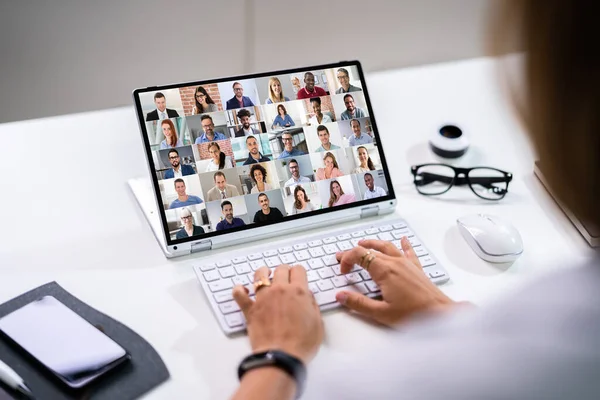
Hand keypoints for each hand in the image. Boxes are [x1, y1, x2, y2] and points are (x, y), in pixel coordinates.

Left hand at [233, 265, 322, 363]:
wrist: (281, 356)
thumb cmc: (301, 344)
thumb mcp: (317, 323)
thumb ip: (312, 305)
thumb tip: (307, 297)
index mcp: (299, 292)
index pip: (298, 270)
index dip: (299, 272)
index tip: (298, 275)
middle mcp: (280, 290)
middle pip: (281, 269)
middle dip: (284, 270)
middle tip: (285, 275)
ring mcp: (263, 298)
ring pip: (260, 275)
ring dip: (263, 273)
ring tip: (265, 275)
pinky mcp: (250, 309)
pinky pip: (239, 294)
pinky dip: (239, 290)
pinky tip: (242, 290)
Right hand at [335, 237, 454, 325]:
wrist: (440, 314)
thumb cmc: (414, 314)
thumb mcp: (381, 313)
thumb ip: (358, 304)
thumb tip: (341, 296)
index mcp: (384, 271)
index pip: (359, 255)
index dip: (347, 260)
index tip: (343, 271)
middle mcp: (395, 263)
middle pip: (370, 249)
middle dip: (354, 252)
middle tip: (343, 256)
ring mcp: (407, 264)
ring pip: (387, 246)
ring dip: (373, 243)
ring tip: (364, 242)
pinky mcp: (416, 269)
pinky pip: (408, 251)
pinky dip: (403, 244)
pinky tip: (403, 239)